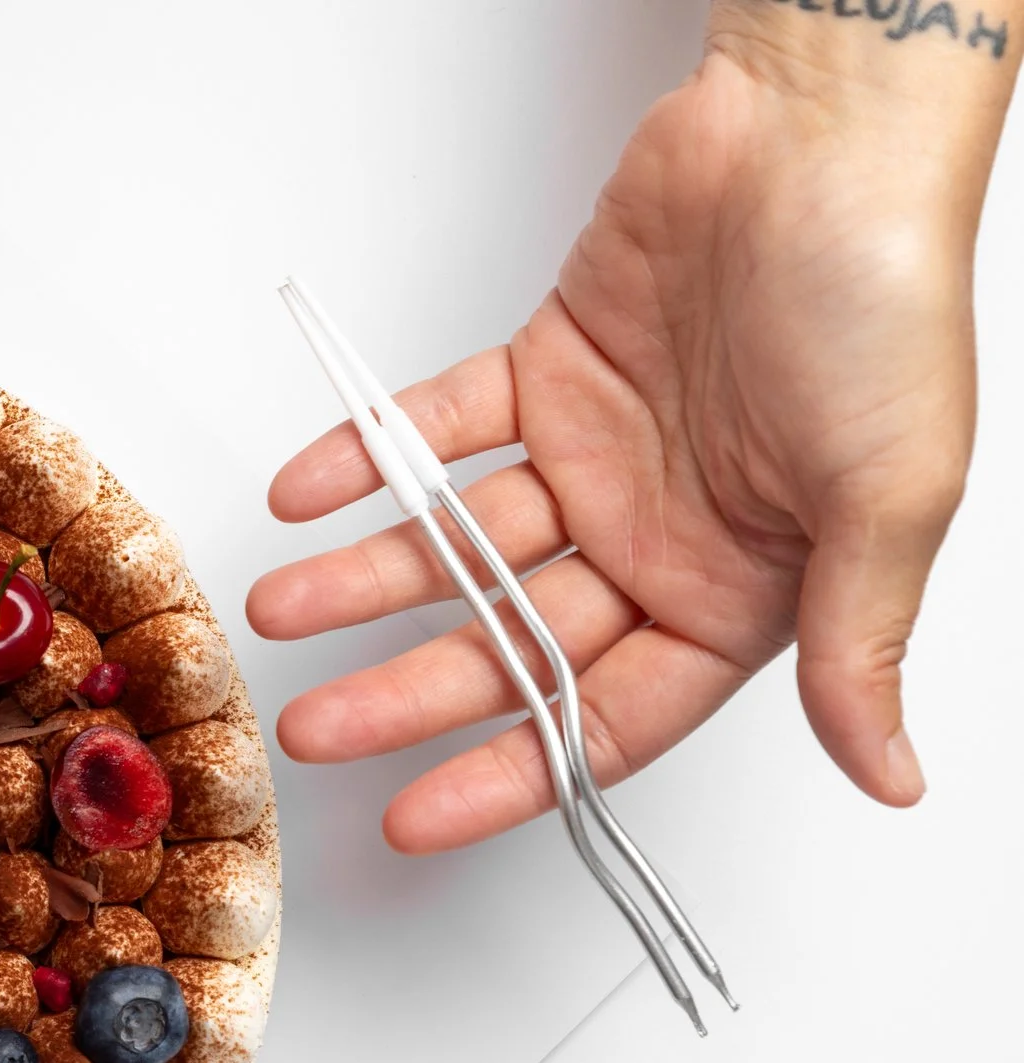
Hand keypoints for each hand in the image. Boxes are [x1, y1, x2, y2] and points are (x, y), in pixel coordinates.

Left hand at [249, 42, 995, 851]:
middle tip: (314, 727)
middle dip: (407, 690)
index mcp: (739, 592)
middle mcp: (658, 537)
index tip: (411, 815)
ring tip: (280, 608)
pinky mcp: (546, 373)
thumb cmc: (884, 302)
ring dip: (365, 578)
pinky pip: (439, 432)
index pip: (604, 718)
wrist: (825, 138)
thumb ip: (856, 644)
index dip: (509, 771)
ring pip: (460, 542)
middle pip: (510, 643)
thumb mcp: (890, 498)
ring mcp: (594, 457)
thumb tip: (888, 775)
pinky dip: (368, 458)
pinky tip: (305, 492)